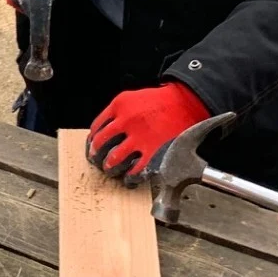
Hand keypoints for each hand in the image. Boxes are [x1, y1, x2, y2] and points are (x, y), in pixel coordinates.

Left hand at [85, 82, 208, 180]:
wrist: (185, 103)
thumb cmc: (160, 101)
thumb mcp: (132, 98)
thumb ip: (116, 113)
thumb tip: (102, 132)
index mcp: (119, 105)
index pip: (96, 128)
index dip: (92, 141)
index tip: (92, 147)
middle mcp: (126, 120)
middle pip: (100, 144)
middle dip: (96, 156)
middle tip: (97, 161)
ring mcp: (140, 137)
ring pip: (114, 159)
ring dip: (109, 167)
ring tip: (111, 170)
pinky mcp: (153, 151)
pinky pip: (135, 170)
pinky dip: (129, 177)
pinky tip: (129, 177)